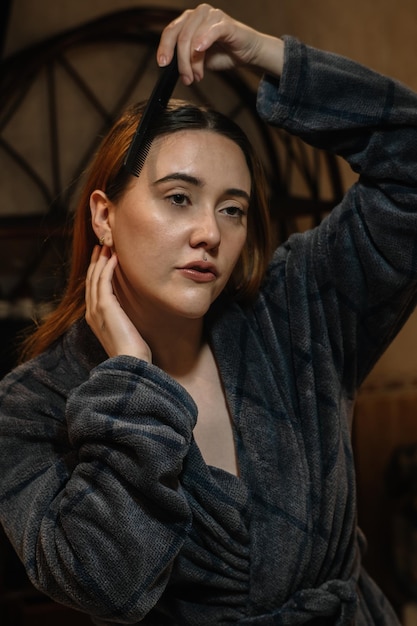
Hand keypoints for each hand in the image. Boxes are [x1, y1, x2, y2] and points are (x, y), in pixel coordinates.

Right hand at [85, 245, 151, 361]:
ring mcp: (96, 309)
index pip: (93, 289)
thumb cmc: (132, 352)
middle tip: (101, 246)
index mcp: (94, 318)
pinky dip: (107, 268)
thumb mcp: (125, 331)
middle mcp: (92, 312)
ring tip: (107, 246)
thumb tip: (132, 310)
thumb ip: (123, 319)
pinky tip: (114, 258)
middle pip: (90, 280)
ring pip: (95, 278)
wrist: (130, 363)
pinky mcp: (105, 307)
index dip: (96, 272)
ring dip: (101, 260)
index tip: (102, 258)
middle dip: (95, 262)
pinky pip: (104, 281)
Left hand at [157, 3, 283, 84]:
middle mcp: (198, 14)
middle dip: (181, 62)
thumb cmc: (223, 54)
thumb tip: (171, 67)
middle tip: (186, 79)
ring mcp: (212, 16)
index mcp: (188, 21)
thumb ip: (185, 58)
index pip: (170, 32)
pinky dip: (204, 40)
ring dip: (193, 62)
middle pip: (181, 37)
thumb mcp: (198, 59)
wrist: (247, 54)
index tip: (163, 65)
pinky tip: (200, 50)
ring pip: (193, 38)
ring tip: (197, 76)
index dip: (164, 48)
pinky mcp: (226, 23)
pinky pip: (212, 31)